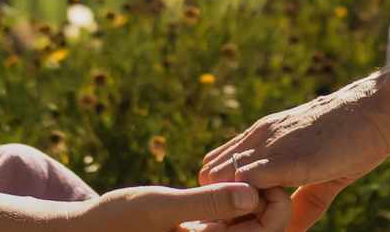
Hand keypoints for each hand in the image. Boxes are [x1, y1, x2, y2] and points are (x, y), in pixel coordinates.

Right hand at [75, 181, 288, 230]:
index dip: (272, 203)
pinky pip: (229, 216)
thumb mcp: (160, 207)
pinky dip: (234, 196)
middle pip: (262, 229)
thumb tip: (252, 193)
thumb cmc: (117, 221)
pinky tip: (229, 173)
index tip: (261, 172)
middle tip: (258, 165)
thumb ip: (207, 202)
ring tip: (245, 166)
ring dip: (251, 195)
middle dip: (266, 197)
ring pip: (248, 222)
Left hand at [198, 69, 389, 229]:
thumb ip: (302, 201)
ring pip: (219, 180)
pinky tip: (279, 214)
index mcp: (262, 137)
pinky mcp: (288, 157)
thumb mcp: (319, 171)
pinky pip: (246, 181)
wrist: (379, 108)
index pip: (214, 169)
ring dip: (238, 207)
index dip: (225, 198)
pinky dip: (254, 206)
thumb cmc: (353, 137)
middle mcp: (258, 136)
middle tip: (255, 222)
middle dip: (225, 206)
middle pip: (208, 177)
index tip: (249, 217)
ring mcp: (270, 144)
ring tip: (269, 219)